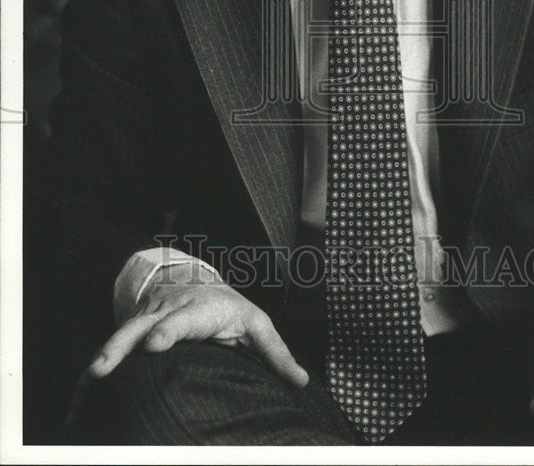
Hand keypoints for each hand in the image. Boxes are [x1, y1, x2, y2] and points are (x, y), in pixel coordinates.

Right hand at [87, 265, 308, 388]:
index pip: (182, 319)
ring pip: (120, 336)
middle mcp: (168, 311)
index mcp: (200, 309)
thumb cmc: (230, 310)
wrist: (198, 283)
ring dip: (102, 359)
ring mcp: (146, 319)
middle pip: (141, 327)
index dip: (169, 330)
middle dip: (122, 346)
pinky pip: (110, 351)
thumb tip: (302, 382)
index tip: (156, 344)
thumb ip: (276, 354)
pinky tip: (78, 402)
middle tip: (103, 367)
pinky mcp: (132, 329)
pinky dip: (92, 375)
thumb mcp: (257, 326)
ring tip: (88, 382)